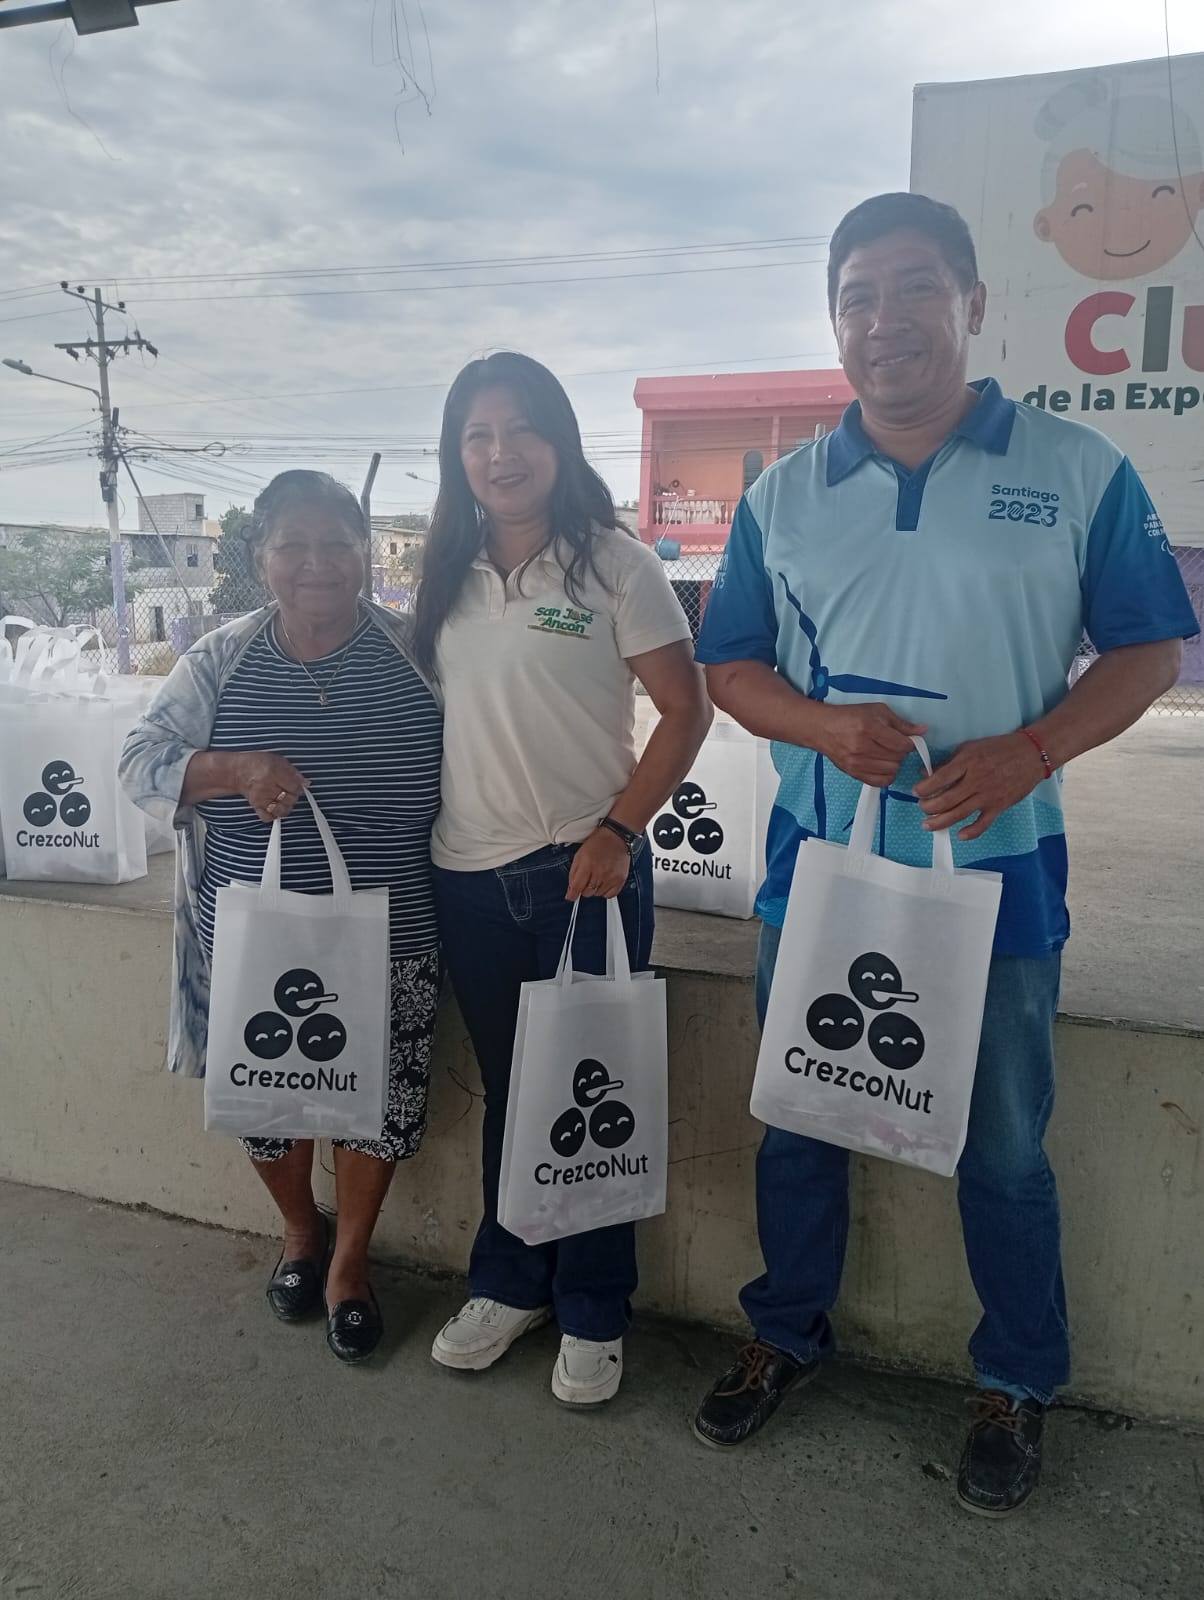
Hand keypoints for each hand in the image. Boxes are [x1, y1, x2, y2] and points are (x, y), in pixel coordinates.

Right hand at [231, 751, 307, 823]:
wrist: (237, 771)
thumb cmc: (257, 763)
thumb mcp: (278, 760)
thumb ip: (293, 772)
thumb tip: (306, 783)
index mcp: (274, 772)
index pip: (295, 787)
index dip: (299, 787)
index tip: (296, 785)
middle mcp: (267, 786)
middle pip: (291, 799)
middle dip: (293, 796)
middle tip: (288, 791)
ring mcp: (261, 798)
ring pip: (282, 810)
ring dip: (285, 806)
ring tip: (282, 799)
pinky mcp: (256, 806)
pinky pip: (268, 817)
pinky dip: (273, 814)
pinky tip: (274, 806)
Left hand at [567, 828, 632, 901]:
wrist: (616, 837)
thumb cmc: (598, 843)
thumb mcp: (579, 855)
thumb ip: (573, 873)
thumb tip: (571, 888)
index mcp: (587, 865)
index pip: (577, 887)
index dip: (572, 894)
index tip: (571, 896)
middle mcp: (599, 872)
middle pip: (587, 893)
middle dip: (584, 887)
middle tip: (587, 878)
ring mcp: (611, 877)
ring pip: (597, 894)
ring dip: (595, 888)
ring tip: (598, 876)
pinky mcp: (620, 880)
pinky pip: (609, 895)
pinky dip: (605, 891)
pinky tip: (604, 882)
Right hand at [817, 703, 927, 786]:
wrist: (822, 728)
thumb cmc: (849, 717)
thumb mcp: (877, 711)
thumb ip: (901, 723)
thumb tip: (922, 731)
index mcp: (869, 727)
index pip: (902, 744)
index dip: (910, 743)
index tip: (906, 739)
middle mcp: (862, 747)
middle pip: (898, 757)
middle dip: (900, 751)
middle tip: (893, 744)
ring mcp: (857, 762)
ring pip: (892, 770)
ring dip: (893, 762)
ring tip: (885, 753)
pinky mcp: (853, 773)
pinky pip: (881, 782)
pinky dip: (886, 775)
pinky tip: (882, 765)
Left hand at [913, 731, 1044, 839]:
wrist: (1031, 754)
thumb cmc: (999, 748)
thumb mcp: (970, 748)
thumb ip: (949, 762)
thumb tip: (926, 774)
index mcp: (967, 762)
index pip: (939, 779)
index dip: (924, 788)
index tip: (916, 791)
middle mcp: (976, 780)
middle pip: (946, 800)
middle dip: (928, 807)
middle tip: (922, 807)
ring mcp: (988, 795)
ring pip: (959, 814)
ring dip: (940, 822)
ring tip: (928, 825)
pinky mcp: (999, 806)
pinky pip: (983, 823)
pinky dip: (971, 832)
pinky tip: (960, 835)